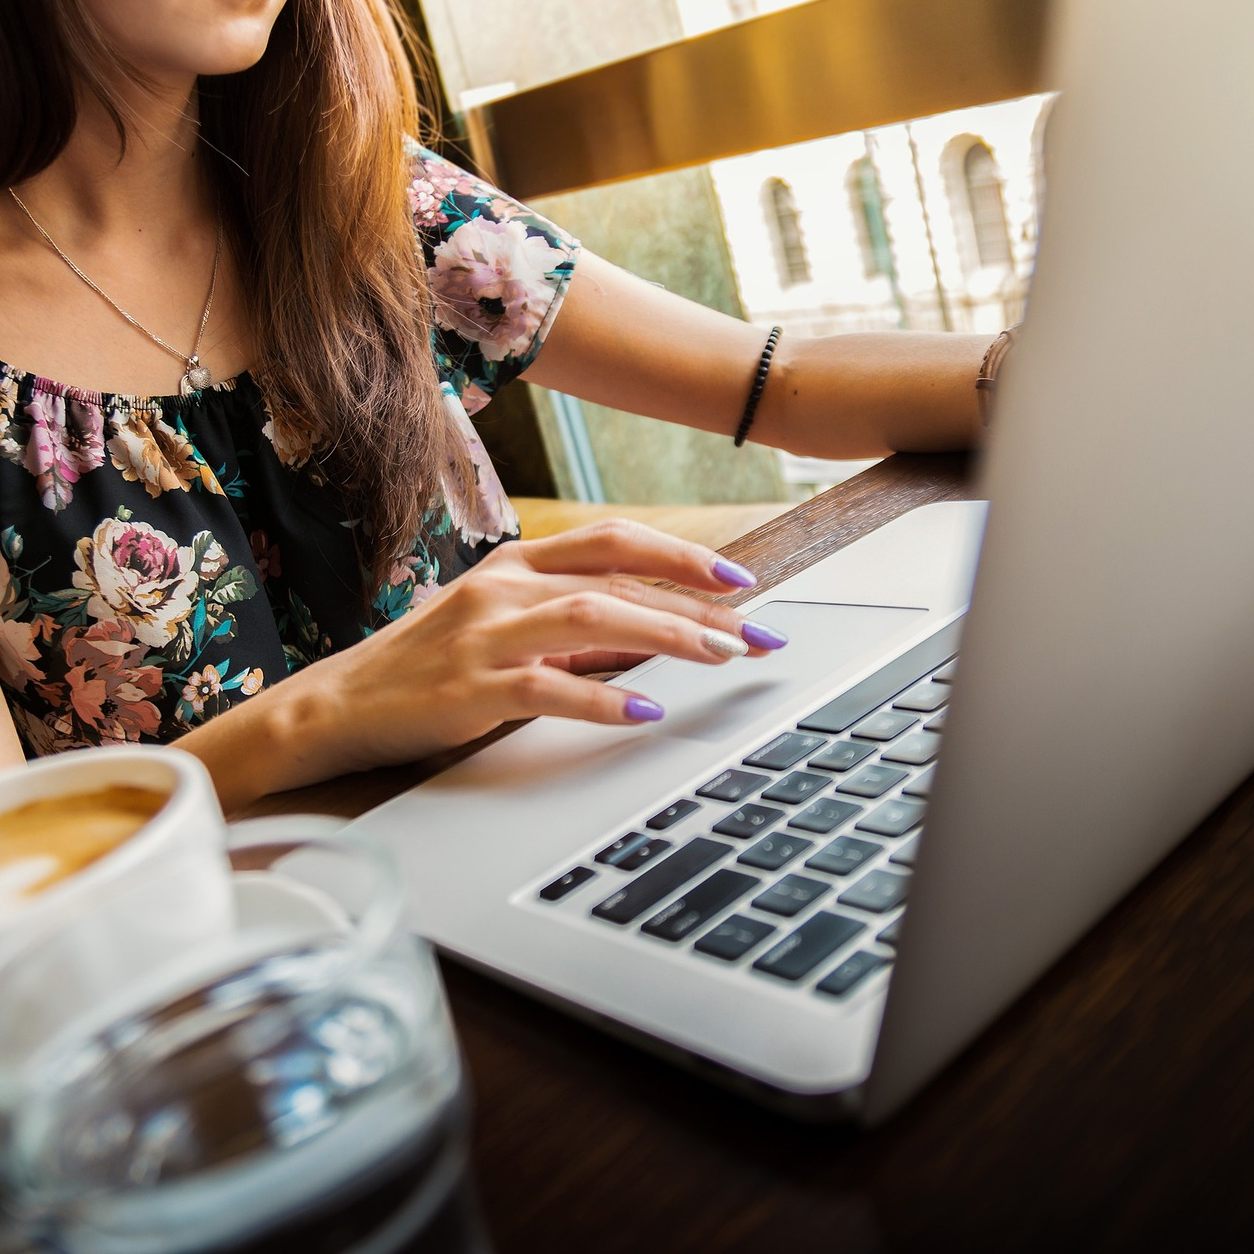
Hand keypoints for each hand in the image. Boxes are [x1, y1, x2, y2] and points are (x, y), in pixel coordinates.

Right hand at [293, 519, 787, 775]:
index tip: (739, 580)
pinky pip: (548, 687)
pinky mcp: (469, 689)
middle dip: (697, 605)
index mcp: (515, 565)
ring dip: (666, 636)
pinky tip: (645, 710)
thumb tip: (654, 635)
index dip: (681, 556)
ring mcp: (485, 635)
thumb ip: (571, 625)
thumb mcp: (502, 628)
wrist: (339, 705)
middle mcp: (503, 587)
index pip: (613, 542)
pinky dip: (603, 697)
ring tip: (722, 658)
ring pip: (592, 618)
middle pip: (617, 579)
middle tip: (756, 633)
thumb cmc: (430, 665)